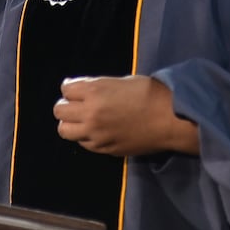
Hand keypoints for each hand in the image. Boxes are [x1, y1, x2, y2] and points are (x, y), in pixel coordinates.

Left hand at [53, 75, 199, 157]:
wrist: (169, 118)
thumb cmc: (150, 93)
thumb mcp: (121, 82)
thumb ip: (99, 87)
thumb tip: (86, 91)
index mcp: (95, 91)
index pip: (66, 89)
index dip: (71, 89)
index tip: (76, 90)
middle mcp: (90, 113)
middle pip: (59, 110)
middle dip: (66, 106)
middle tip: (77, 105)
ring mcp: (95, 133)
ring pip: (64, 131)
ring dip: (70, 123)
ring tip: (82, 121)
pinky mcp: (104, 148)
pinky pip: (83, 143)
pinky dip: (86, 136)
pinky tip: (97, 131)